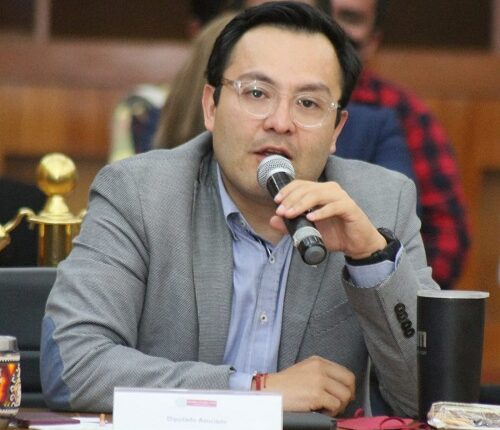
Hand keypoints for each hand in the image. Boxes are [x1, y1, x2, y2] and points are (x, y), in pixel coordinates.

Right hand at [260, 356, 354, 415]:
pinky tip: (322, 411)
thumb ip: (322, 374)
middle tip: (340, 404)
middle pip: (349, 382)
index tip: (345, 395)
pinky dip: (331, 412)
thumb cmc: (285, 385)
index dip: (348, 386)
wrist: (270, 391)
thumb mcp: (305, 371)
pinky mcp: (316, 394)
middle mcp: (320, 368)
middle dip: (348, 396)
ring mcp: (319, 381)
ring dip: (339, 406)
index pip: (345, 372)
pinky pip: (335, 405)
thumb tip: (340, 387)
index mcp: (318, 361)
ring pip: (344, 395)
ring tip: (327, 408)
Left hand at [270, 180, 385, 258]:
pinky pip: (334, 206)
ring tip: (291, 214)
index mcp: (320, 191)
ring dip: (302, 204)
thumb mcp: (309, 230)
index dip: (287, 190)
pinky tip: (311, 218)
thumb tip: (272, 220)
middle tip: (281, 211)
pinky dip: (321, 212)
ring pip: (318, 194)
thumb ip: (290, 225)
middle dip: (291, 199)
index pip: (300, 184)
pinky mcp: (350, 207)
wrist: (356, 244)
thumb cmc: (334, 234)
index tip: (277, 201)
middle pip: (307, 188)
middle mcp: (330, 190)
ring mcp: (341, 197)